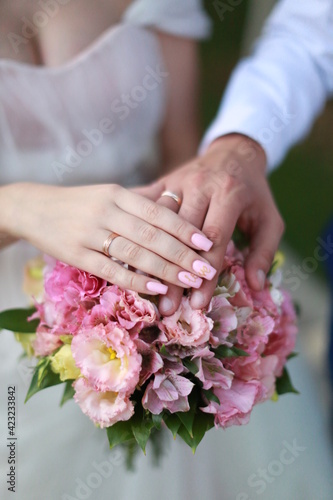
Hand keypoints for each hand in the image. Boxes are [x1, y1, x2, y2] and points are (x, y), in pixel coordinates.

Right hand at [0, 183, 216, 295]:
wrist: (34, 208)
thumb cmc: (81, 203)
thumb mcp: (109, 194)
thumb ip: (140, 200)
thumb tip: (177, 203)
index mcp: (118, 194)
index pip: (158, 212)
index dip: (184, 229)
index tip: (207, 243)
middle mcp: (106, 211)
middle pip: (151, 234)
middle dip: (182, 254)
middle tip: (206, 269)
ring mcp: (89, 233)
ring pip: (134, 253)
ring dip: (165, 270)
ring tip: (190, 281)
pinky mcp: (76, 254)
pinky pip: (110, 270)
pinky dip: (135, 280)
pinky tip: (156, 288)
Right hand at [132, 134, 283, 313]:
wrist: (234, 152)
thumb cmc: (253, 192)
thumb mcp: (270, 219)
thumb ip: (264, 250)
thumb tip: (257, 285)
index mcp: (229, 193)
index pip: (214, 238)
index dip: (206, 272)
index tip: (199, 302)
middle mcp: (200, 185)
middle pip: (181, 235)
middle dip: (174, 273)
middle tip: (169, 307)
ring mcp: (177, 182)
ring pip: (158, 223)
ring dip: (152, 258)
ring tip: (148, 291)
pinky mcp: (162, 181)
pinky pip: (145, 209)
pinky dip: (137, 233)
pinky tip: (130, 260)